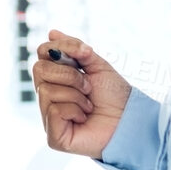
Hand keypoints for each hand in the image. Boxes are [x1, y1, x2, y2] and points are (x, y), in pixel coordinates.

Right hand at [33, 31, 132, 158]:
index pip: (42, 53)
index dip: (61, 48)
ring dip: (76, 95)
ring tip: (89, 106)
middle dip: (70, 75)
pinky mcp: (53, 136)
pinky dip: (75, 111)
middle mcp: (48, 96)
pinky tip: (84, 118)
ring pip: (47, 90)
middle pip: (39, 69)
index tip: (85, 52)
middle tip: (89, 87)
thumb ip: (74, 49)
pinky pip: (54, 110)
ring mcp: (49, 116)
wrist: (131, 121)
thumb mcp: (96, 66)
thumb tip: (52, 33)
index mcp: (56, 78)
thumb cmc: (115, 96)